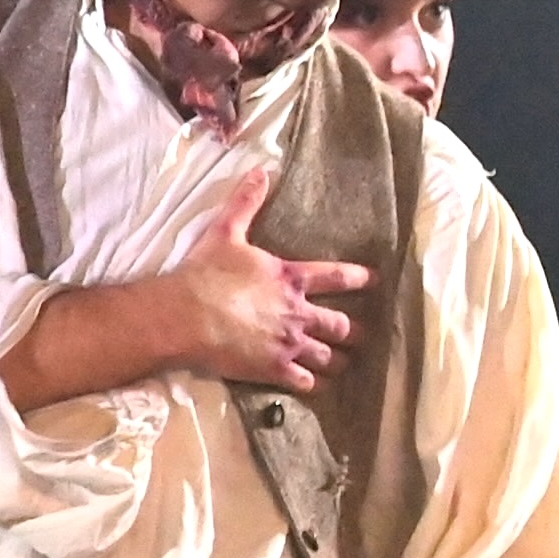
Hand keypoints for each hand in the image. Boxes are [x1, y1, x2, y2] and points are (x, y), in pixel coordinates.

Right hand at [157, 167, 367, 392]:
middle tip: (359, 335)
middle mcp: (298, 312)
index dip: (357, 278)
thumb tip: (259, 172)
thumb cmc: (205, 274)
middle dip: (351, 331)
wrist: (185, 315)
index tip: (373, 281)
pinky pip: (304, 382)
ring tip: (341, 365)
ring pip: (328, 356)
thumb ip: (245, 204)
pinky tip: (315, 385)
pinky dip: (313, 384)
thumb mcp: (225, 232)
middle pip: (339, 325)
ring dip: (336, 360)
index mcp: (290, 278)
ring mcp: (288, 343)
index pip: (335, 276)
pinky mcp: (273, 368)